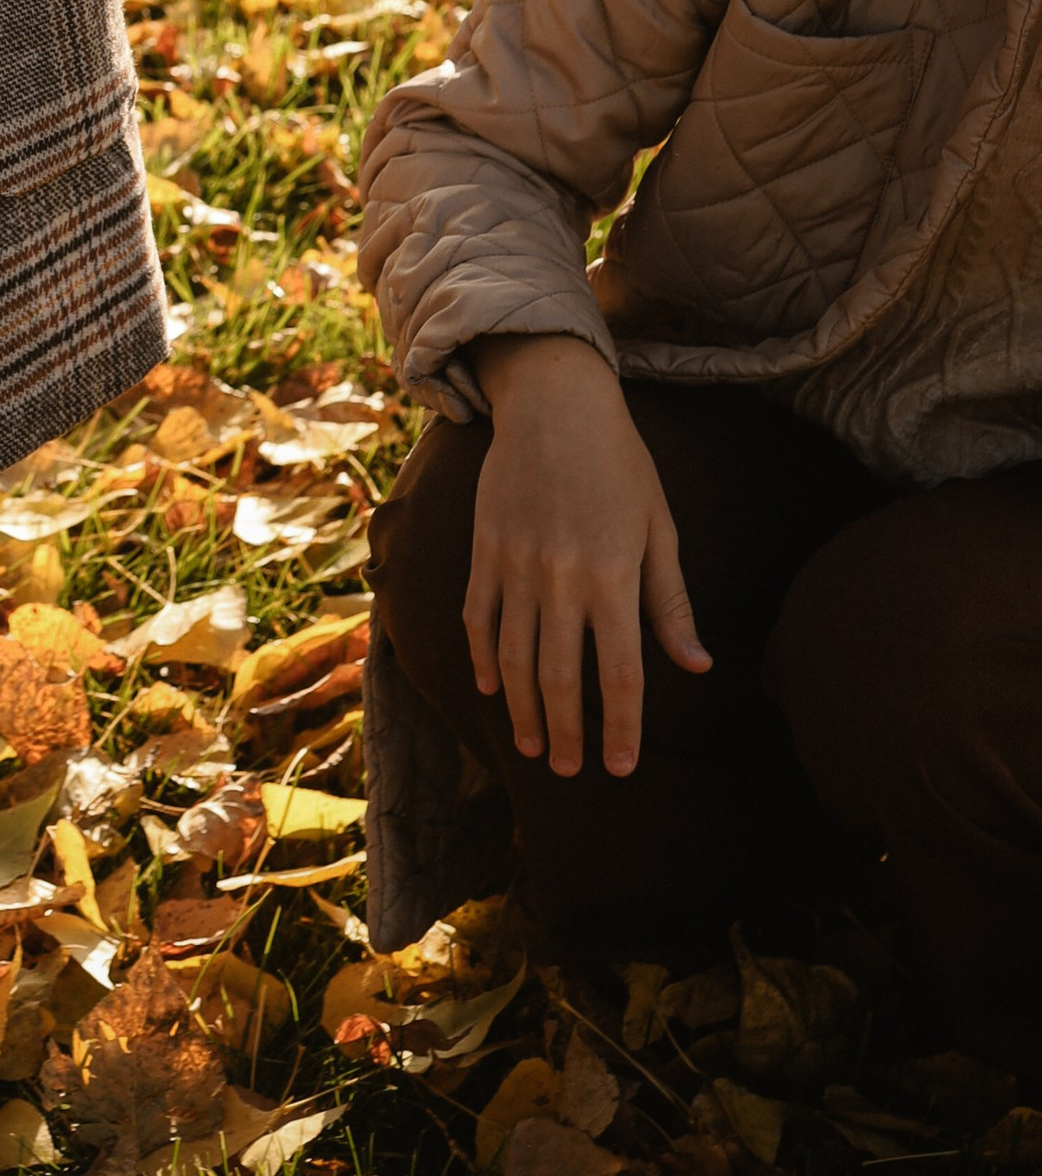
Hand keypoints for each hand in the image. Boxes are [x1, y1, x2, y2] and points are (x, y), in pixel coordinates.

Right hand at [464, 333, 707, 777]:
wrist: (555, 403)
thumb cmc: (620, 465)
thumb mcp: (659, 529)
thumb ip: (670, 603)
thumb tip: (697, 665)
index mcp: (613, 576)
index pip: (620, 674)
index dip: (622, 728)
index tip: (622, 767)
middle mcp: (561, 579)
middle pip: (562, 678)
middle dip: (566, 733)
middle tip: (569, 772)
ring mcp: (516, 565)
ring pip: (514, 658)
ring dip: (523, 709)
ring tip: (533, 747)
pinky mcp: (484, 549)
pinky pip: (478, 617)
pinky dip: (483, 658)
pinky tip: (492, 689)